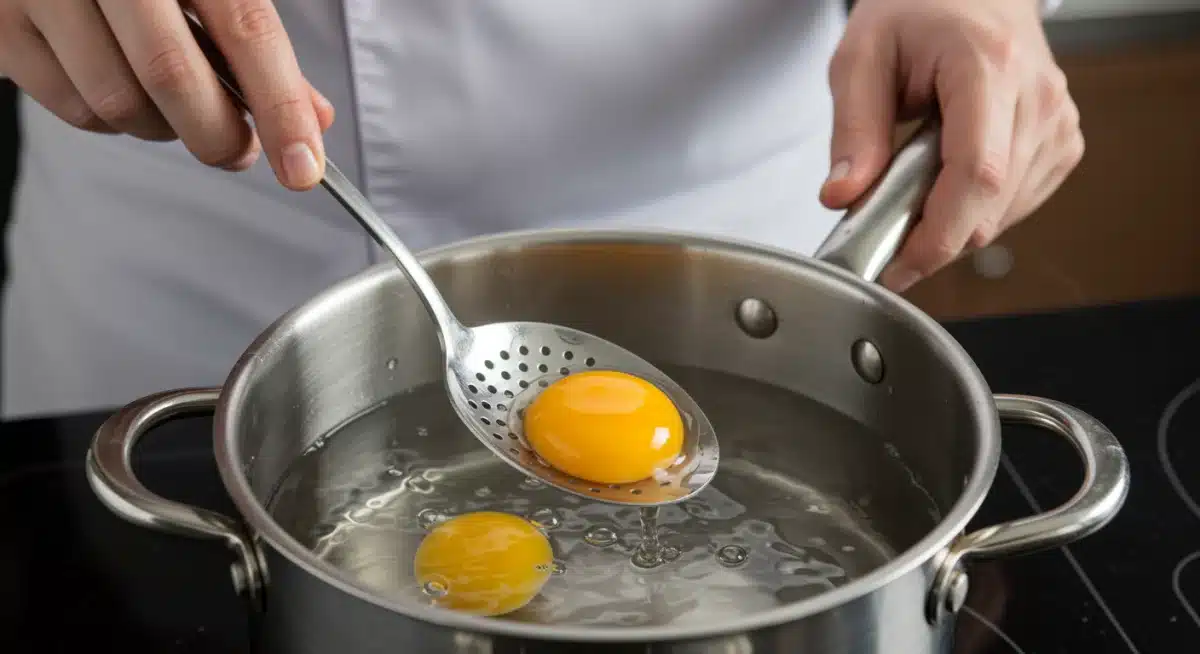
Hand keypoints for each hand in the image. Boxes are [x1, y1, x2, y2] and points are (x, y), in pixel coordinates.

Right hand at [0, 0, 334, 189]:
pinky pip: (74, 110)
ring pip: (120, 105)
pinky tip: (116, 81)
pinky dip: (111, 120)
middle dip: (219, 135)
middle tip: (238, 149)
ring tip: (170, 101)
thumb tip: (311, 118)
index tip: (303, 167)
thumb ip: (252, 43)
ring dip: (162, 128)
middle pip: (174, 77)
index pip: (247, 30)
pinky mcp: (3, 27)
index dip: (281, 107)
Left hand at [820, 0, 1083, 291]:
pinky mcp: (1062, 142)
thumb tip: (843, 196)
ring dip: (952, 225)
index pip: (977, 174)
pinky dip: (976, 212)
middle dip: (933, 238)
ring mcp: (1058, 121)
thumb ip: (852, 129)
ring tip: (914, 185)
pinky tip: (947, 182)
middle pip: (991, 205)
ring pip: (1004, 215)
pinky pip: (1018, 205)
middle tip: (883, 229)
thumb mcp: (862, 56)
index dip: (939, 235)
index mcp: (989, 67)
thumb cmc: (917, 10)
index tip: (898, 266)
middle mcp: (1037, 96)